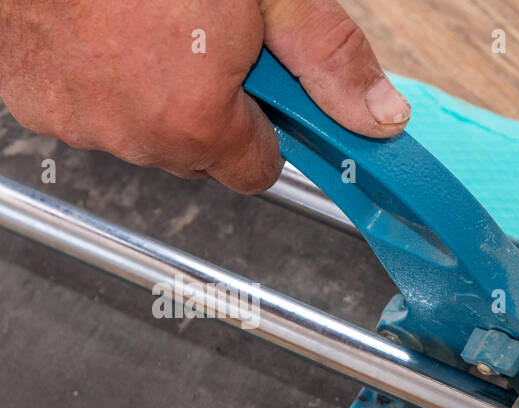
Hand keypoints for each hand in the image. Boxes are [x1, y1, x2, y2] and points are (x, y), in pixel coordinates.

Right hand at [0, 0, 409, 193]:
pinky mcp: (28, 97)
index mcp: (197, 118)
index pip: (257, 171)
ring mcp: (75, 119)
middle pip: (198, 153)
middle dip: (207, 105)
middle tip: (198, 35)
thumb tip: (381, 117)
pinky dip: (94, 76)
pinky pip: (82, 107)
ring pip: (139, 131)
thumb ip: (328, 57)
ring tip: (145, 22)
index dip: (266, 125)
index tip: (262, 88)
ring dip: (148, 91)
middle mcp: (133, 133)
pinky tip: (99, 27)